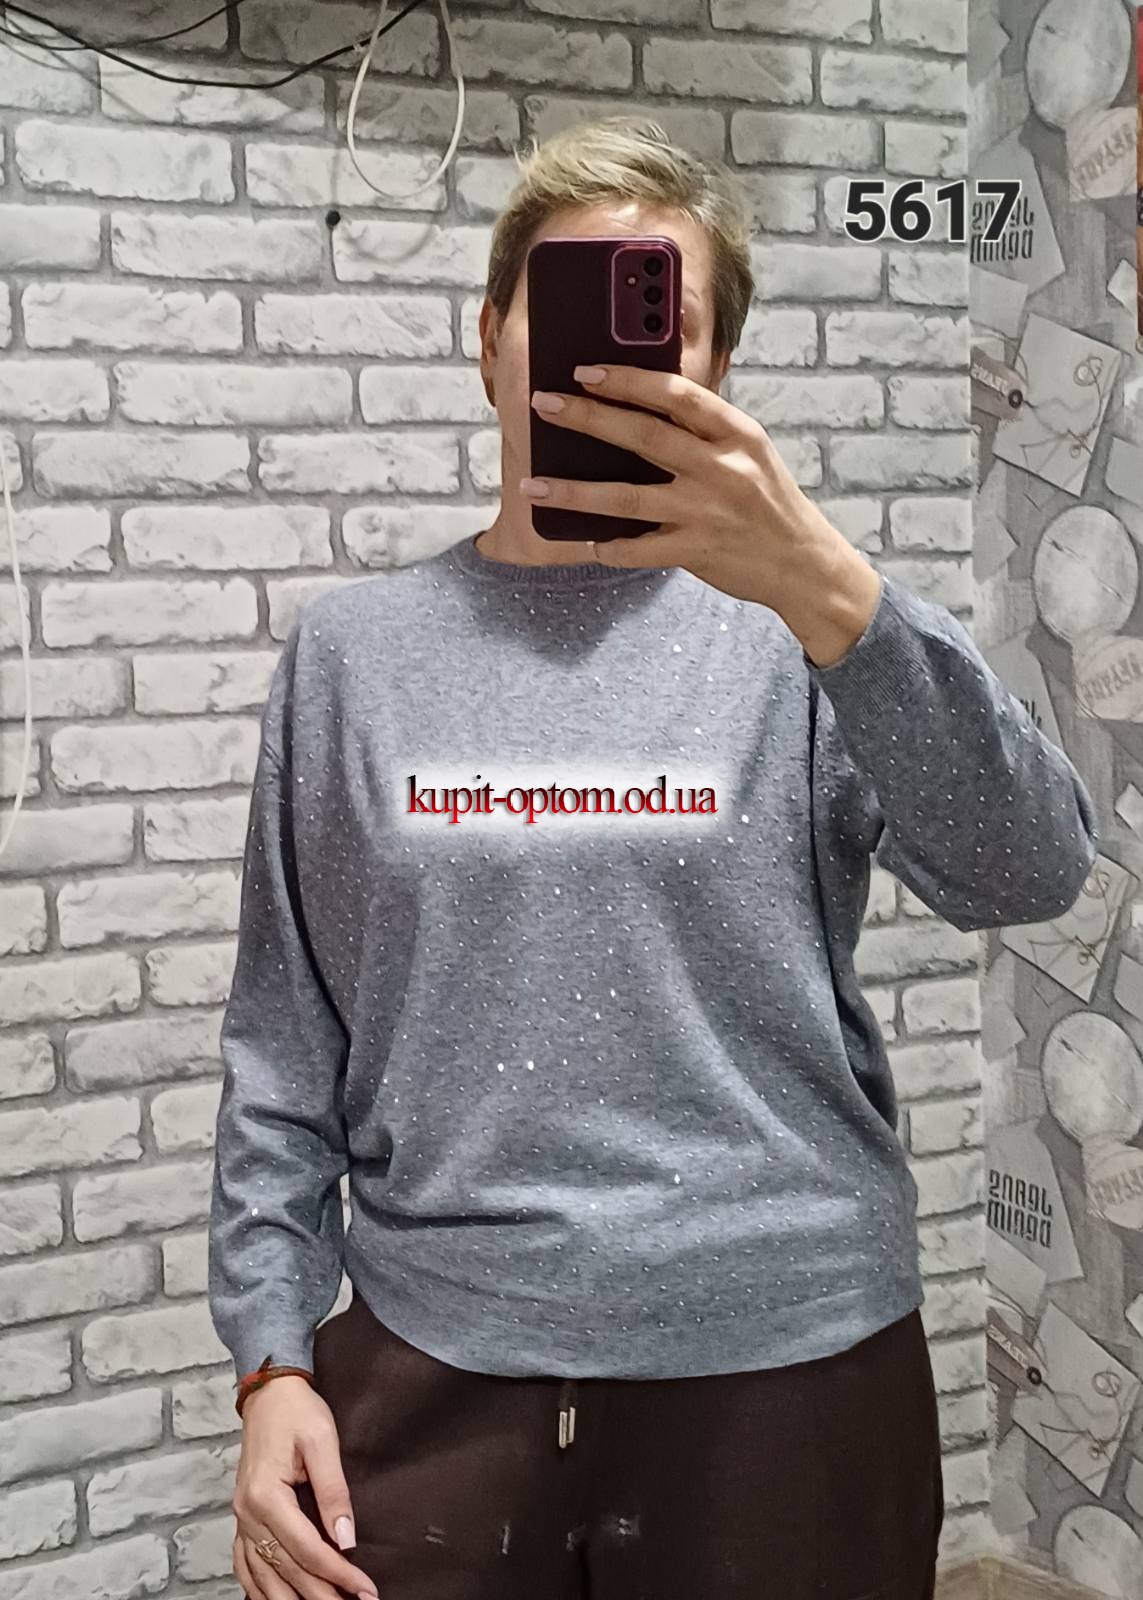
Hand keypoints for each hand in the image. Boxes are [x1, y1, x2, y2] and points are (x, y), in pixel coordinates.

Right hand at [232, 1377, 376, 1599]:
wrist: (269, 1392)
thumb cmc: (297, 1411)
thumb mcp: (322, 1441)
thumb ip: (333, 1491)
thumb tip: (346, 1539)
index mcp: (266, 1496)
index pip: (307, 1549)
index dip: (338, 1573)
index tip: (366, 1590)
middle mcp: (247, 1514)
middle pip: (286, 1569)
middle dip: (321, 1595)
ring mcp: (241, 1518)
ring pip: (263, 1575)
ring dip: (291, 1599)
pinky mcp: (242, 1516)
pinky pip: (244, 1563)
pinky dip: (258, 1588)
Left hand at [524, 363, 880, 662]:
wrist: (804, 564)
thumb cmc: (767, 502)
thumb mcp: (749, 452)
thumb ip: (703, 430)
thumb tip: (639, 404)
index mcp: (736, 433)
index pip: (676, 394)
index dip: (628, 379)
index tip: (586, 369)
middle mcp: (722, 468)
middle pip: (643, 436)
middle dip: (588, 417)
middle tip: (544, 406)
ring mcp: (707, 512)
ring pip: (627, 497)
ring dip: (574, 490)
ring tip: (533, 484)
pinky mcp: (696, 552)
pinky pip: (638, 550)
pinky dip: (608, 546)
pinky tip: (583, 541)